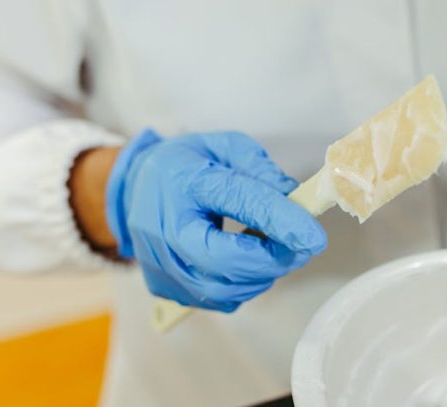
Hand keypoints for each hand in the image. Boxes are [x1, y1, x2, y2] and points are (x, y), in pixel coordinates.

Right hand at [105, 130, 325, 310]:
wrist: (132, 190)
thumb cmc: (184, 166)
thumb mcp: (225, 148)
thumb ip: (261, 171)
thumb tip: (295, 200)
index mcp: (184, 181)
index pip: (238, 201)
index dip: (281, 220)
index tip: (315, 234)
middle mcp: (166, 228)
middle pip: (227, 261)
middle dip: (275, 258)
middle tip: (302, 244)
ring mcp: (162, 263)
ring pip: (225, 289)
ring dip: (264, 272)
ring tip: (273, 246)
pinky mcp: (165, 287)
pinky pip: (219, 299)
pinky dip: (245, 284)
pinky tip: (248, 260)